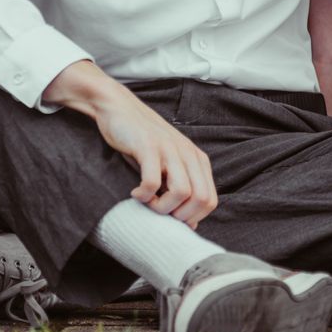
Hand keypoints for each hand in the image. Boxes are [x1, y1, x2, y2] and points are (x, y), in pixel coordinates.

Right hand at [46, 62, 218, 226]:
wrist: (120, 108)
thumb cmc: (143, 143)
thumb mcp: (169, 163)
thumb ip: (182, 185)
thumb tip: (190, 222)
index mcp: (197, 160)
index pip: (210, 200)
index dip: (192, 217)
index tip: (171, 217)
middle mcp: (188, 154)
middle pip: (201, 199)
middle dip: (180, 216)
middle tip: (158, 211)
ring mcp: (170, 149)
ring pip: (182, 192)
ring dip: (162, 207)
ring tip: (147, 202)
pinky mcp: (149, 147)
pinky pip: (152, 182)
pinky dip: (143, 195)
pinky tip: (135, 192)